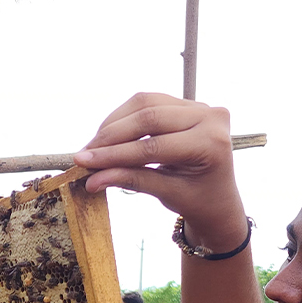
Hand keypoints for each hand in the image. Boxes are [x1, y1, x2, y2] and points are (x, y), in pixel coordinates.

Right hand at [75, 93, 249, 254]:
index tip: (83, 162)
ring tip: (94, 146)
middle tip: (84, 154)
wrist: (218, 197)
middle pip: (148, 117)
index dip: (115, 154)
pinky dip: (124, 118)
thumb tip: (91, 178)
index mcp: (212, 143)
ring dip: (114, 123)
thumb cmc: (197, 200)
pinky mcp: (186, 103)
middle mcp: (210, 117)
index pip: (153, 146)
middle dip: (111, 136)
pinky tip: (108, 135)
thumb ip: (130, 181)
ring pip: (144, 103)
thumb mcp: (166, 194)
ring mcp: (200, 106)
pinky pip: (148, 102)